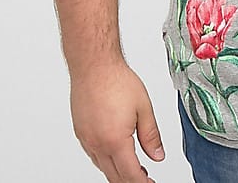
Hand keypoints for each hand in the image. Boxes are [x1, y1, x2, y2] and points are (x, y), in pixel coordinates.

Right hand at [69, 60, 165, 181]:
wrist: (94, 66)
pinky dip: (106, 160)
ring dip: (118, 171)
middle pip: (114, 176)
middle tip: (145, 179)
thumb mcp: (144, 108)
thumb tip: (157, 155)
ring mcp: (86, 140)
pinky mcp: (80, 133)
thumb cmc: (117, 81)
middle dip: (130, 181)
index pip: (130, 174)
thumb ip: (151, 135)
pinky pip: (94, 155)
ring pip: (102, 167)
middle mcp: (97, 144)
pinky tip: (114, 154)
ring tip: (133, 169)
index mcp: (115, 141)